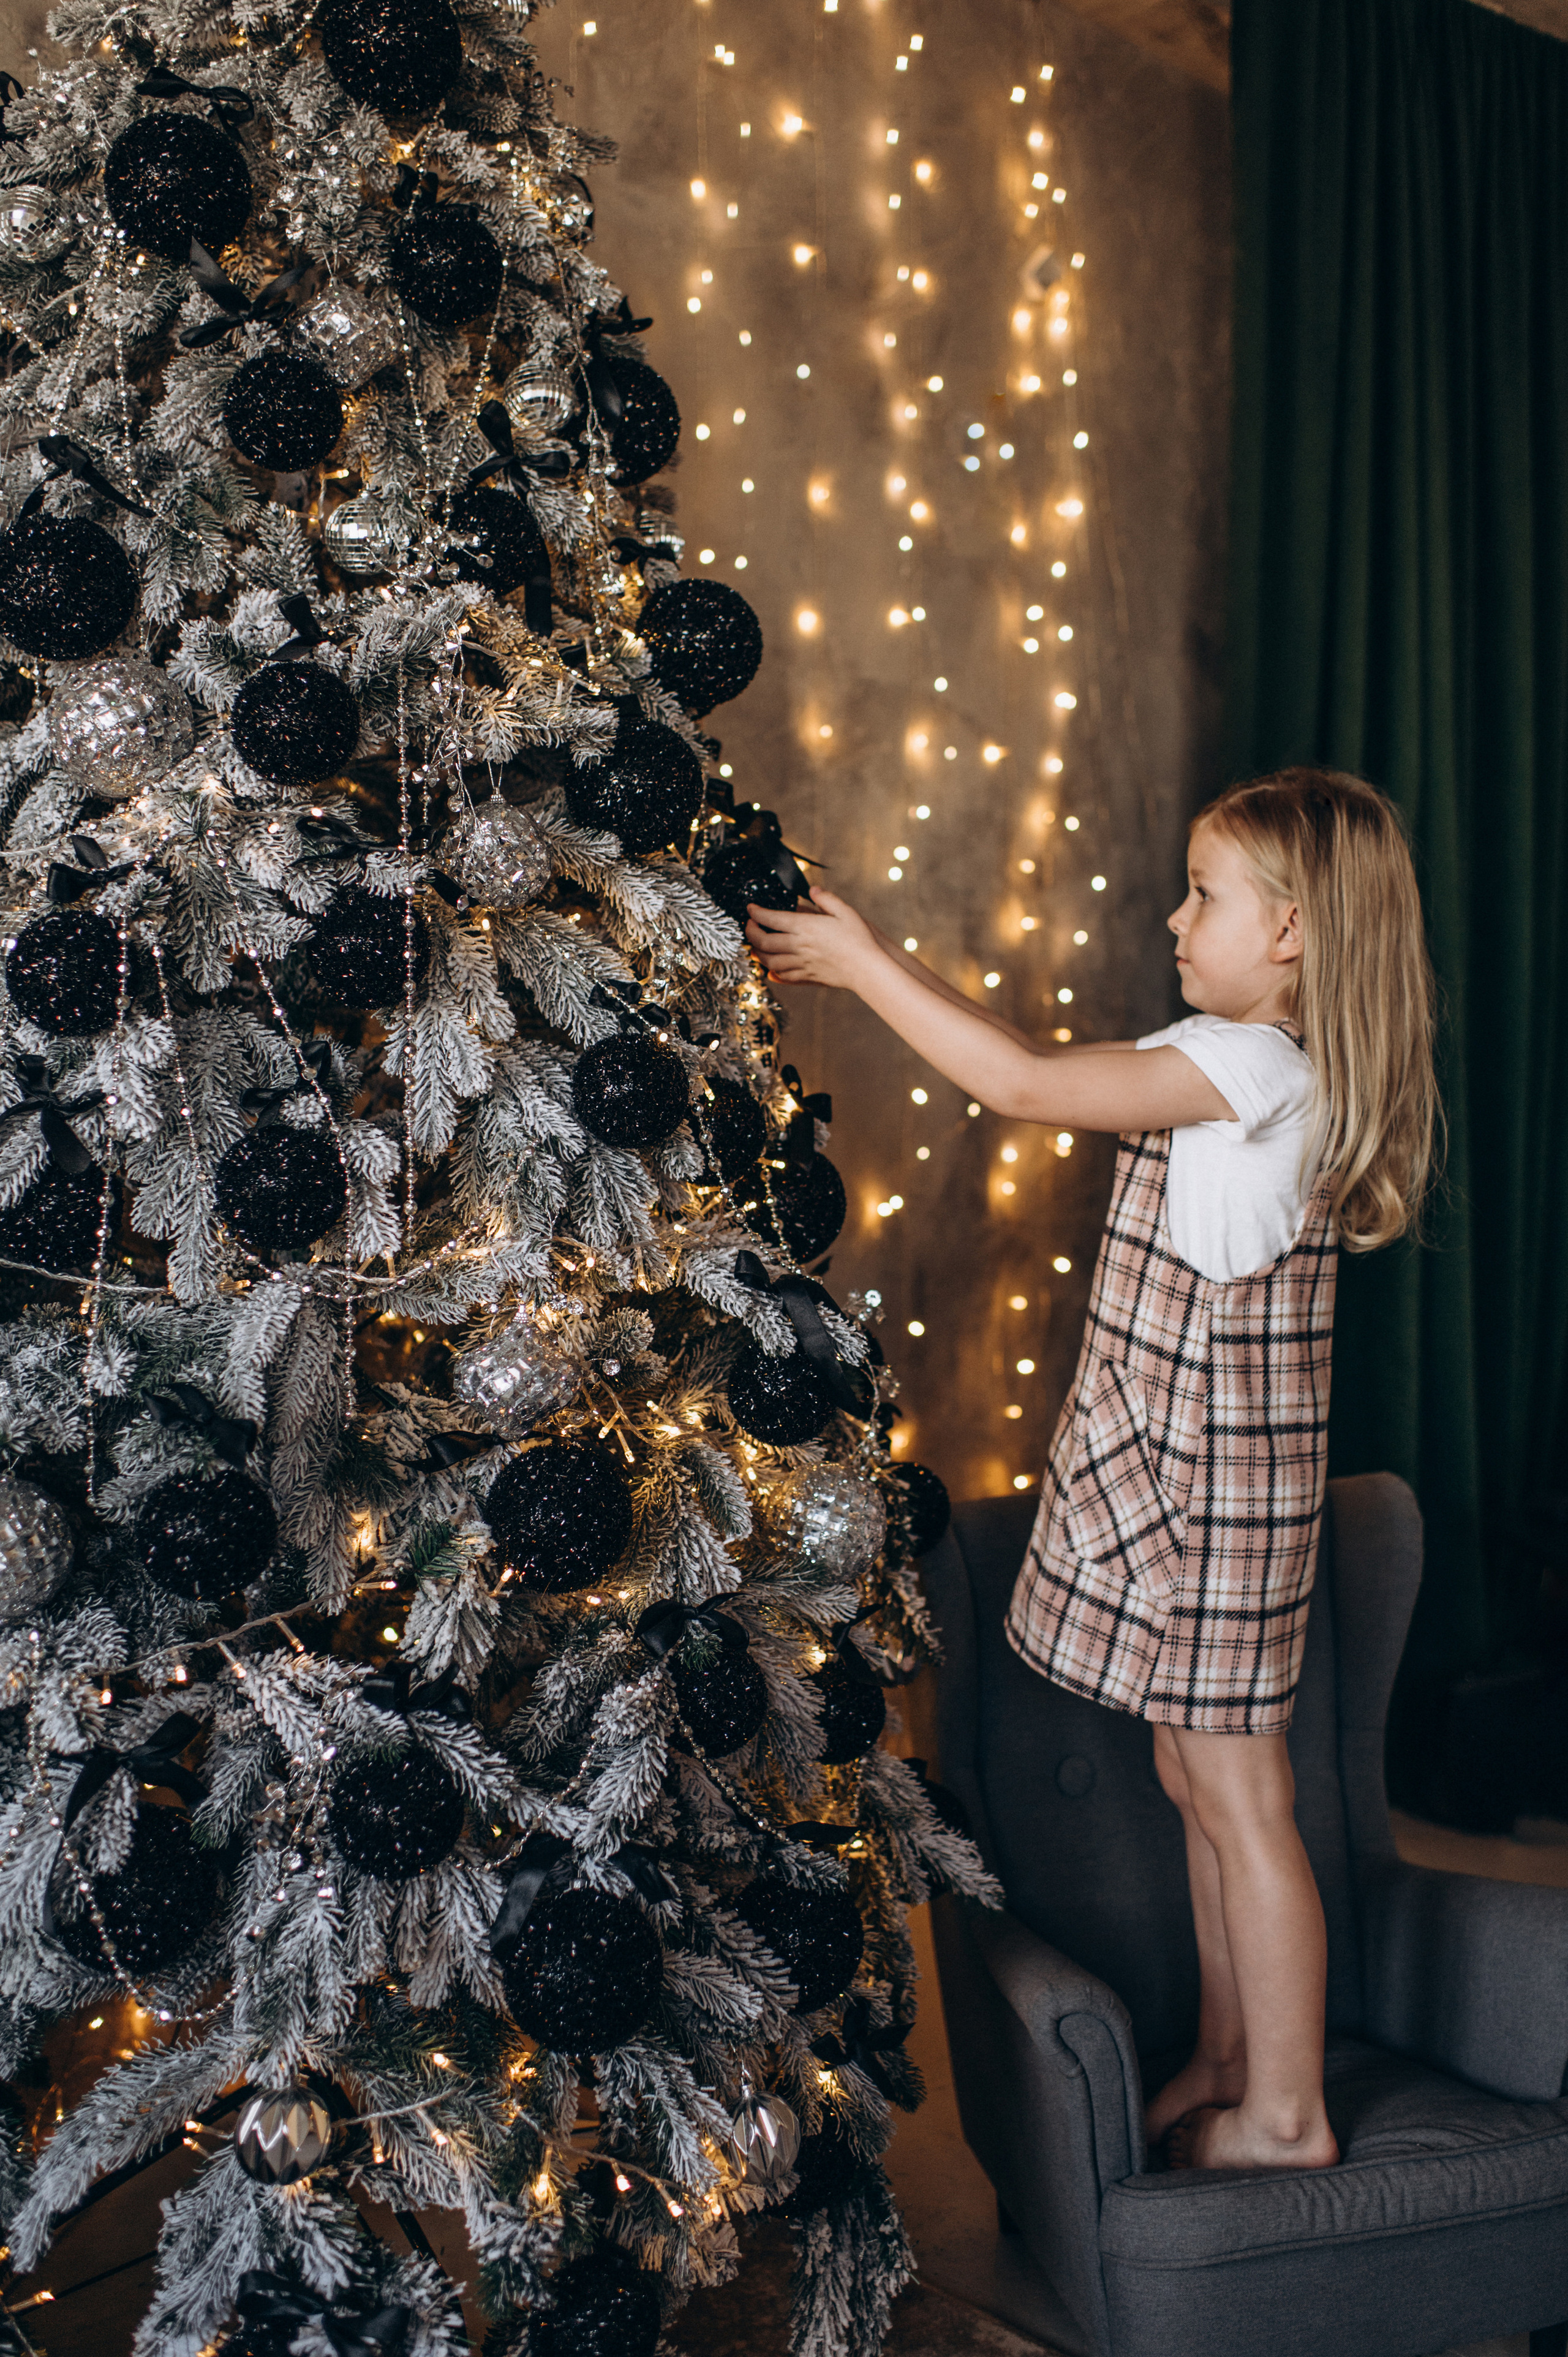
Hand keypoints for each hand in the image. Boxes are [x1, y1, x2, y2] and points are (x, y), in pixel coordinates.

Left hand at [745, 886, 882, 988]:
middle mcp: (799, 946)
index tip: (750, 908)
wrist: (867, 969)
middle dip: (751, 933)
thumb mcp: (845, 911)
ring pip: (769, 961)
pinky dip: (772, 971)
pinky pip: (783, 975)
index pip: (772, 918)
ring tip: (755, 946)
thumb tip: (813, 891)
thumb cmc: (859, 940)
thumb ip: (827, 899)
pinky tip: (770, 968)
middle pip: (764, 941)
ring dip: (758, 953)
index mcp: (806, 927)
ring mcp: (802, 964)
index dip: (757, 913)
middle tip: (748, 926)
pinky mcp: (808, 977)